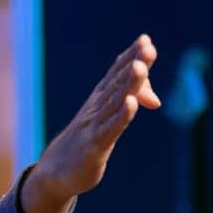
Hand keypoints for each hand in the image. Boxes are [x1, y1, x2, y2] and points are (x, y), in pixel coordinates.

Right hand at [21, 34, 162, 212]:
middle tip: (147, 45)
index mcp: (100, 100)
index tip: (145, 39)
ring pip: (114, 101)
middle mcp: (97, 108)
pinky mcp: (95, 146)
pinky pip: (110, 129)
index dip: (131, 57)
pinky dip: (121, 116)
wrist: (55, 173)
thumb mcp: (109, 123)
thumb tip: (156, 100)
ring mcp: (95, 125)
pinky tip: (131, 103)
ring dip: (129, 84)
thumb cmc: (86, 143)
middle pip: (118, 82)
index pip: (117, 74)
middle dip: (134, 63)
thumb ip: (132, 105)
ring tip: (141, 67)